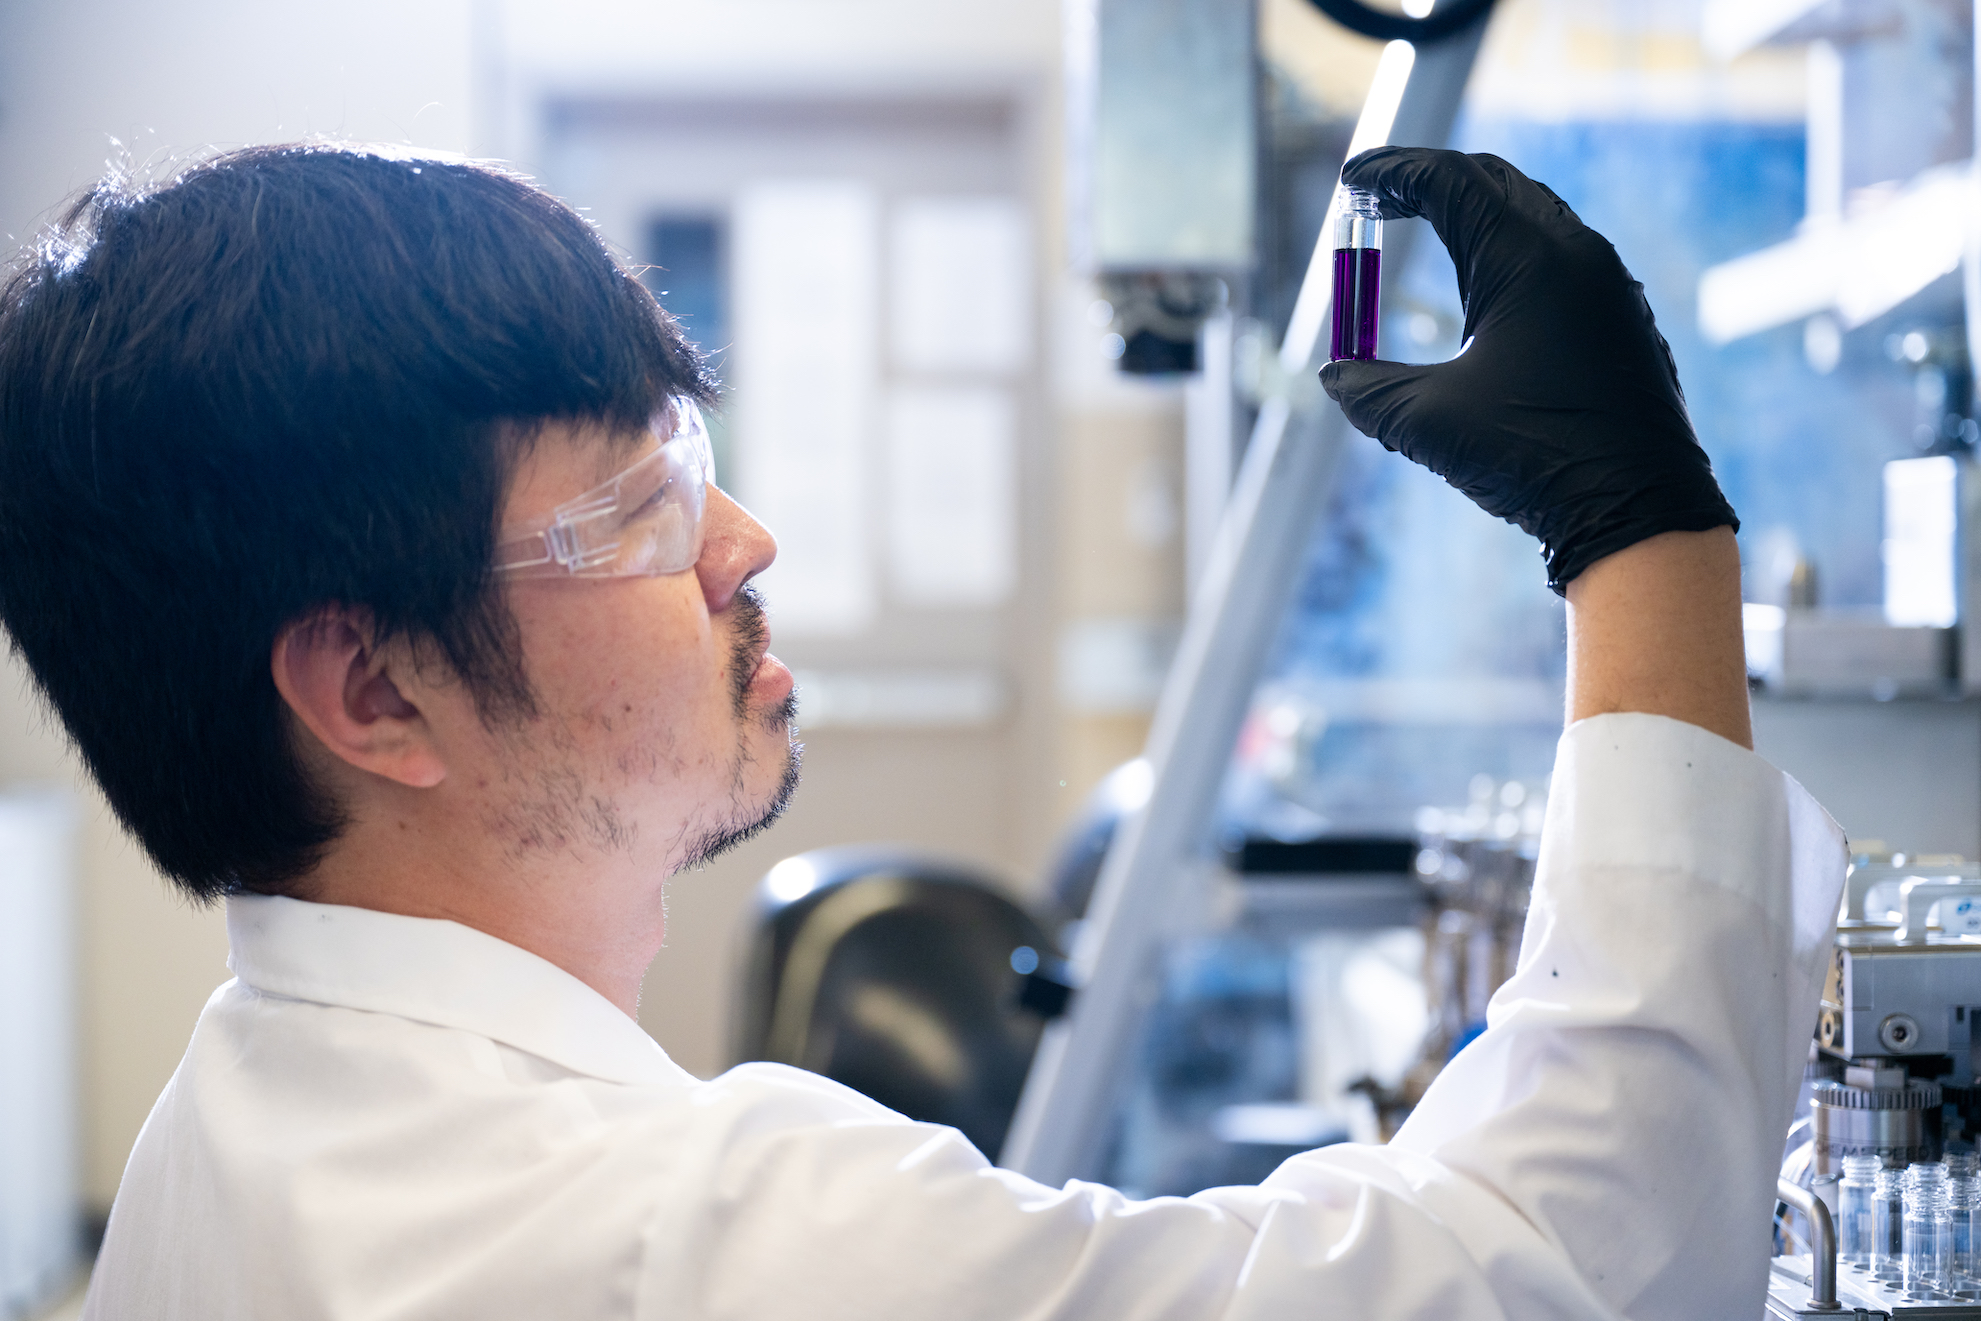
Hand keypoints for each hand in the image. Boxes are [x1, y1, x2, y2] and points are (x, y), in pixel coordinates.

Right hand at [1317, 147, 1736, 593]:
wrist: (1639, 511)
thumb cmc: (1534, 457)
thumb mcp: (1427, 422)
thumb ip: (1367, 390)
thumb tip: (1334, 376)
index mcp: (1529, 258)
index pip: (1449, 183)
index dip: (1393, 174)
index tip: (1353, 180)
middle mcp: (1577, 254)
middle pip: (1494, 184)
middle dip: (1432, 183)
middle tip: (1381, 198)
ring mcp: (1608, 285)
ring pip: (1534, 216)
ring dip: (1475, 215)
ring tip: (1428, 229)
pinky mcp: (1622, 320)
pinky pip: (1562, 257)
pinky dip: (1511, 251)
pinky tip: (1488, 291)